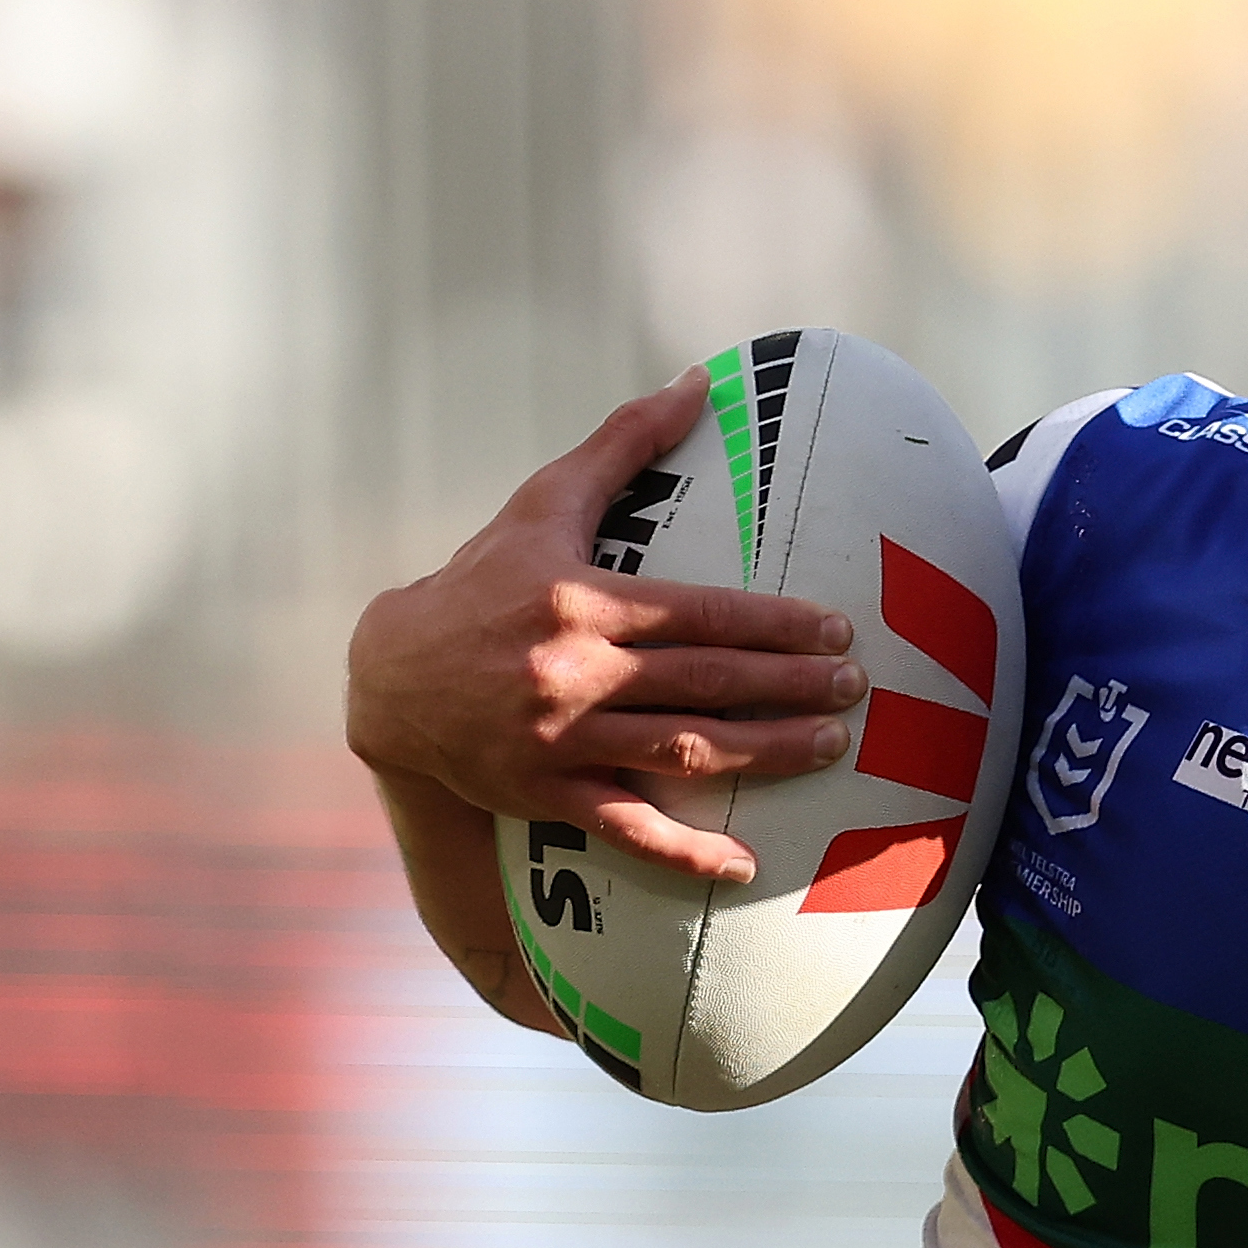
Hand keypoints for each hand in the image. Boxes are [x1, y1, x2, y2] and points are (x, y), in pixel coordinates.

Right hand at [345, 373, 866, 882]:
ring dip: (766, 754)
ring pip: (683, 752)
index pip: (699, 613)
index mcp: (578, 601)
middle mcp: (571, 673)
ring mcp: (560, 740)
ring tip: (832, 745)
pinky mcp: (547, 794)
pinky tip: (747, 865)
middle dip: (789, 685)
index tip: (838, 630)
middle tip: (857, 687)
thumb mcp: (540, 506)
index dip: (775, 624)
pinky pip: (628, 829)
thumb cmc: (481, 582)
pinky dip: (686, 852)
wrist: (391, 679)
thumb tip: (695, 382)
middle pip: (705, 682)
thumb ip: (621, 447)